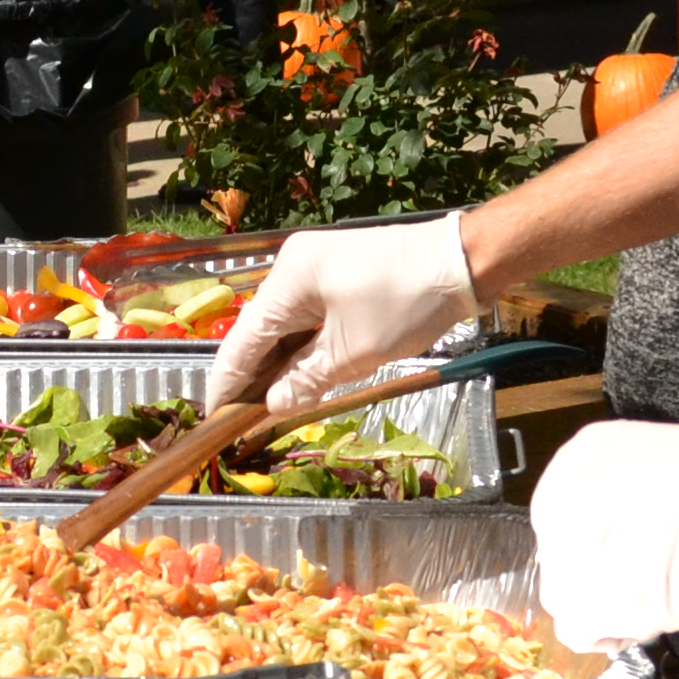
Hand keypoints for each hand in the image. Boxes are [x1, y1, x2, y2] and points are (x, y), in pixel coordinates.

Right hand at [205, 214, 476, 410]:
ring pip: (285, 323)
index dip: (228, 381)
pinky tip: (300, 373)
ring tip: (269, 403)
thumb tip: (272, 406)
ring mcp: (314, 266)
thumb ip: (306, 381)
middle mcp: (292, 267)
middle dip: (252, 374)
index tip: (214, 416)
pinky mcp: (337, 272)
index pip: (242, 339)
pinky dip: (302, 344)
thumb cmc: (408, 303)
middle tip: (243, 418)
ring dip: (279, 362)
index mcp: (288, 279)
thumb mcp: (355, 352)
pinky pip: (306, 314)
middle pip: (260, 330)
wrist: (465, 261)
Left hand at [528, 421, 678, 649]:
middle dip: (601, 571)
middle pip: (563, 555)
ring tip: (657, 598)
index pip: (567, 513)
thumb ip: (627, 493)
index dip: (601, 538)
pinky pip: (581, 631)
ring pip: (567, 595)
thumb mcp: (661, 462)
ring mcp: (565, 554)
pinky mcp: (586, 602)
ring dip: (606, 604)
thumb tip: (629, 524)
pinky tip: (652, 618)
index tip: (632, 548)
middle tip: (648, 576)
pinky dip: (613, 633)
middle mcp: (558, 503)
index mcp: (579, 458)